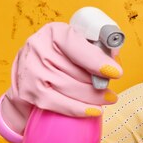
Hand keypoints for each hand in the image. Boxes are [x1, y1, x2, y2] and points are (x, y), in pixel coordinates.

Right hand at [1, 22, 122, 133]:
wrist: (28, 73)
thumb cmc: (60, 57)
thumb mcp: (75, 44)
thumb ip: (95, 48)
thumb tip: (114, 57)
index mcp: (54, 32)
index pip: (76, 45)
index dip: (96, 60)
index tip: (115, 72)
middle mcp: (38, 47)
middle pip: (75, 70)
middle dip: (98, 83)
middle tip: (112, 92)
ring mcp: (30, 70)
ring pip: (68, 87)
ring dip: (92, 97)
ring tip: (108, 99)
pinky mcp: (26, 90)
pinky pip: (56, 102)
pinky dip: (77, 109)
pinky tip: (93, 111)